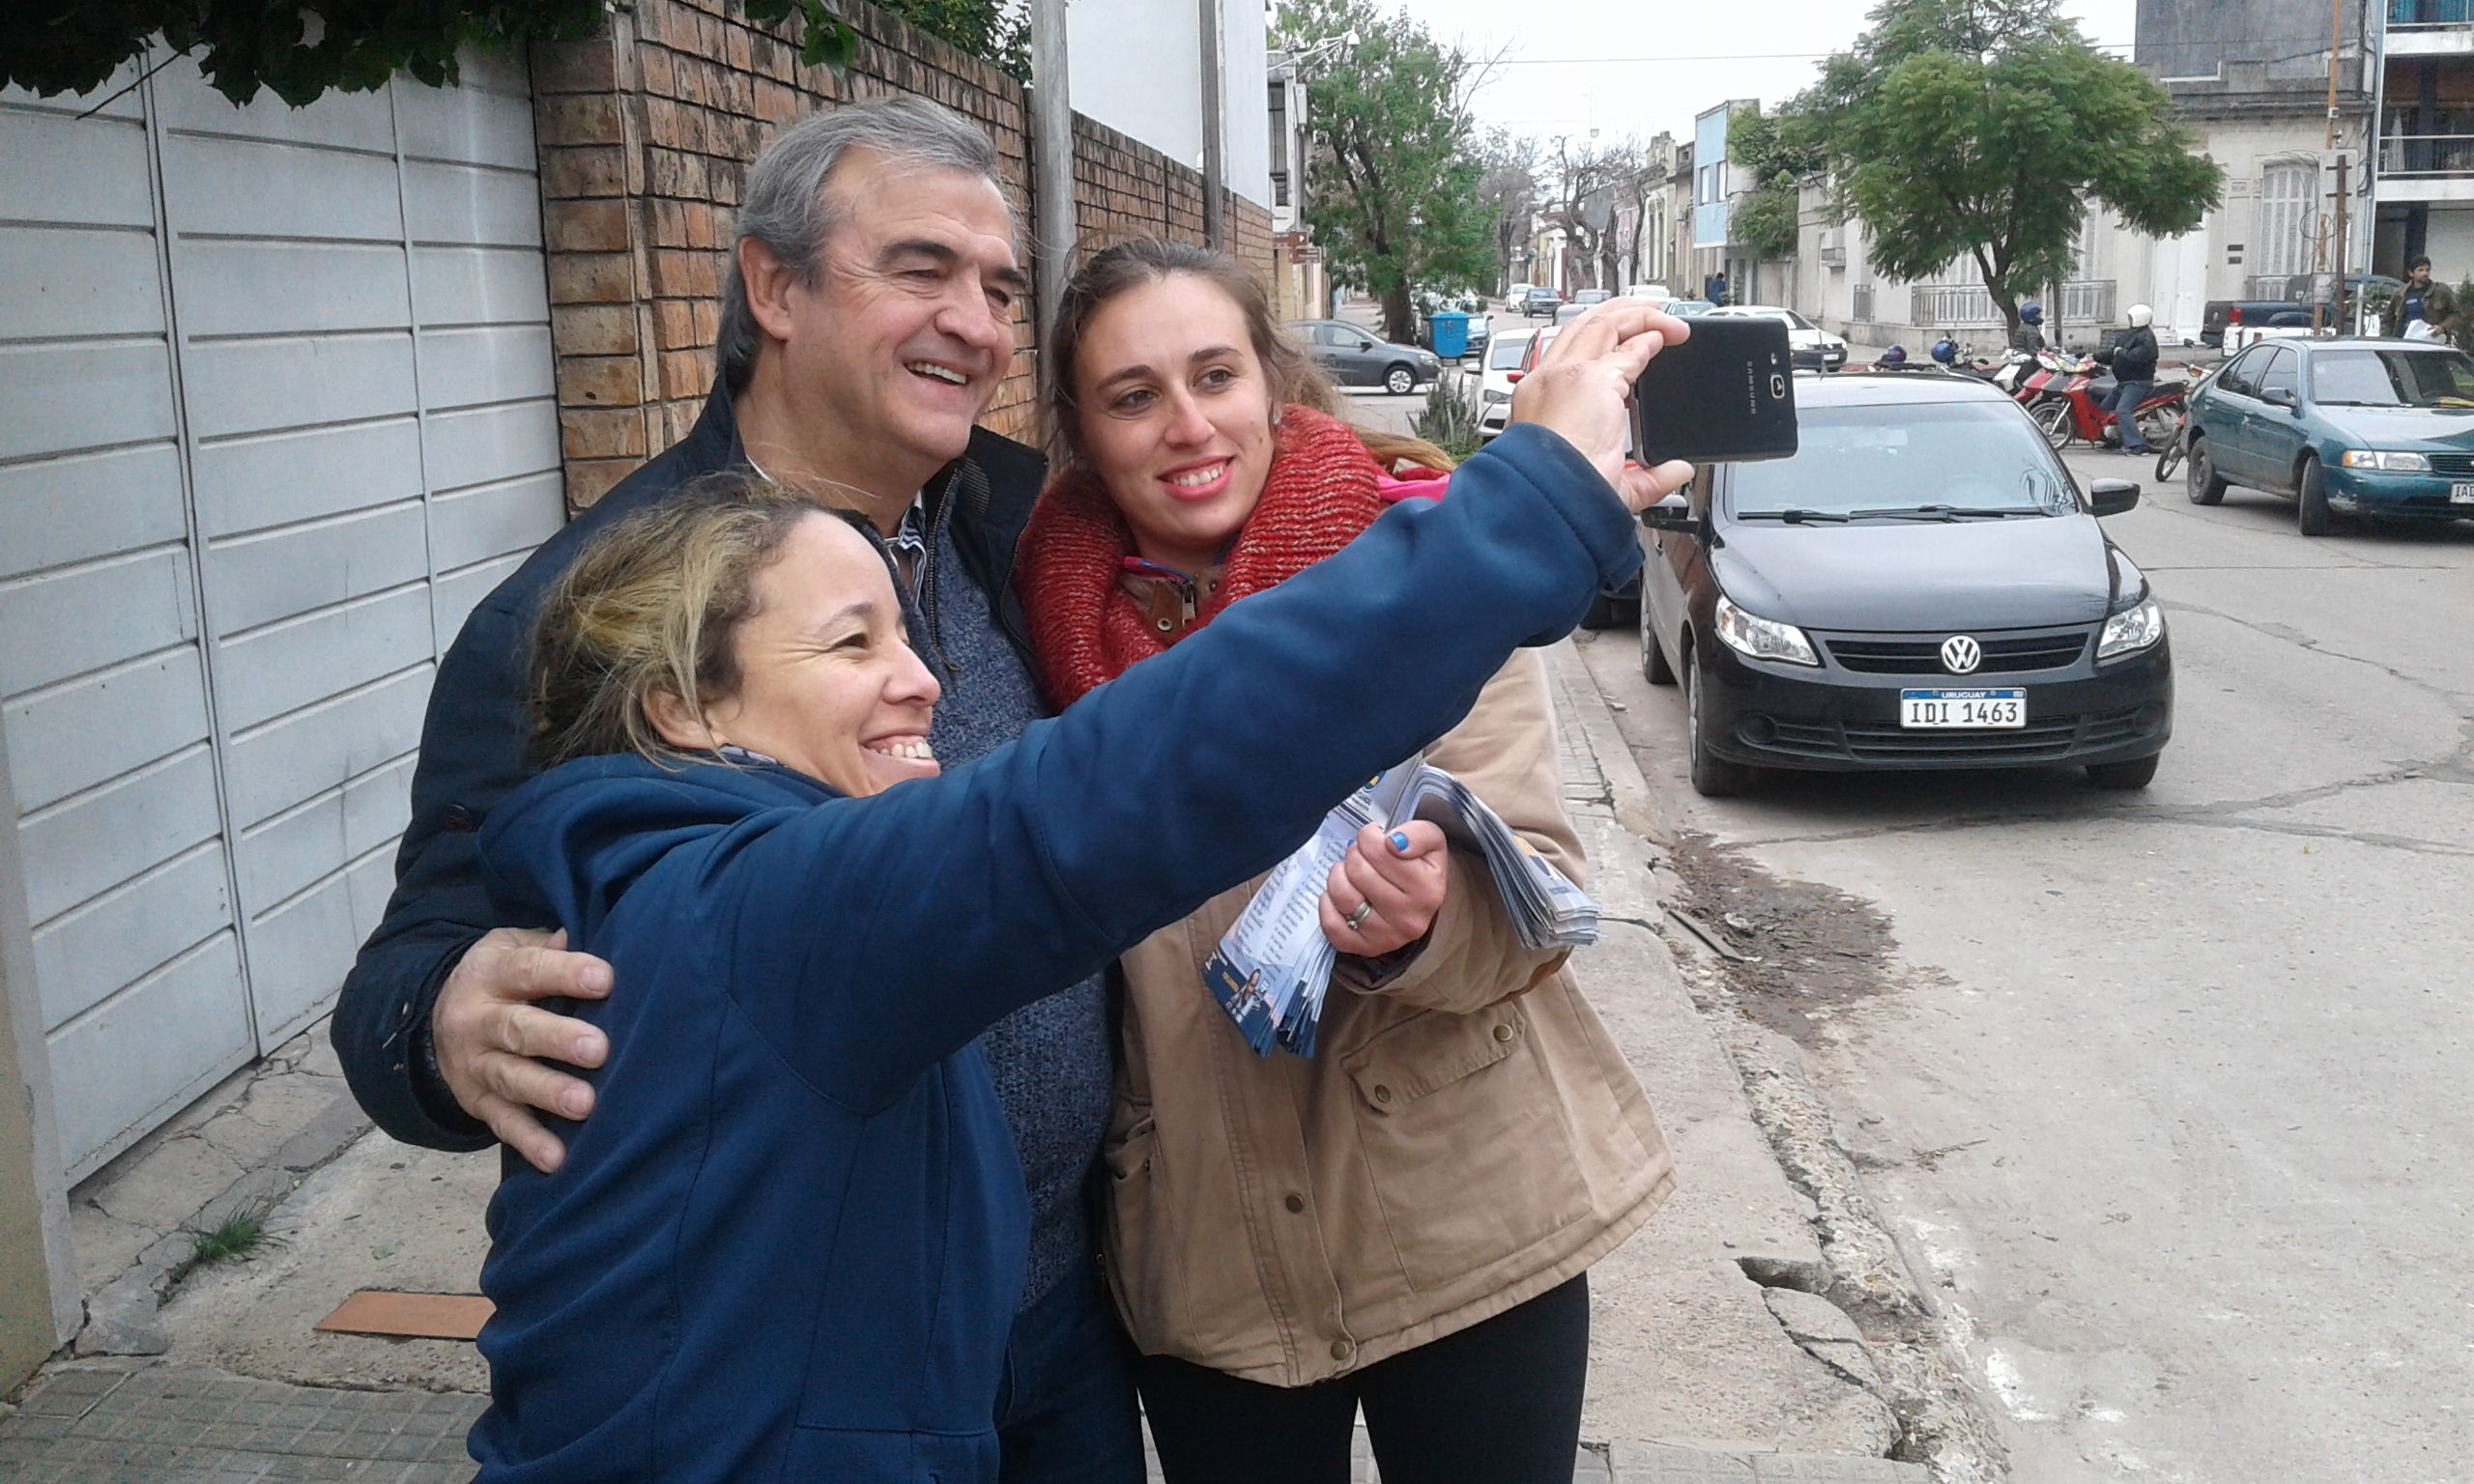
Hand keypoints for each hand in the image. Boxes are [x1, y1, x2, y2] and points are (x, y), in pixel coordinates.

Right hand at [432, 927, 612, 1173]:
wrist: (433, 1019)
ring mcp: (475, 1065)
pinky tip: (556, 1159)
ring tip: (585, 1105)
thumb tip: (579, 935)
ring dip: (548, 1093)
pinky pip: (503, 1124)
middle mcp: (477, 1019)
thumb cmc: (502, 977)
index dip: (566, 974)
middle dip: (558, 1040)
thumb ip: (546, 945)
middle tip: (599, 1049)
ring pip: (511, 1079)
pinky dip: (529, 1142)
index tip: (605, 979)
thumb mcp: (512, 947)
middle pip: (518, 1029)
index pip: (528, 971)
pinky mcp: (477, 1102)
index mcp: (491, 973)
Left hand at [1320, 823, 1448, 956]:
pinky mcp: (1364, 948)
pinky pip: (1332, 925)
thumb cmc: (1420, 868)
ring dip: (1338, 875)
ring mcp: (1385, 936)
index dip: (1370, 836)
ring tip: (1348, 872)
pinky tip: (1338, 895)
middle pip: (1358, 870)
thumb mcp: (1432, 843)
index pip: (1380, 849)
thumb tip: (1394, 842)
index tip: (1375, 838)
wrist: (1420, 903)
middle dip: (1354, 854)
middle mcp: (1408, 918)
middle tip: (1361, 855)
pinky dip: (1328, 905)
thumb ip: (1419, 834)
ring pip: (1342, 895)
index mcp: (1428, 890)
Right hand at [1510, 300, 1695, 512]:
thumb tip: (1676, 471)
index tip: (1628, 346)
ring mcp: (1568, 376)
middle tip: (1643, 313)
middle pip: (1582, 328)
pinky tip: (1668, 335)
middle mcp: (1548, 381)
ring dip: (1636, 315)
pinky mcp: (1592, 378)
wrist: (1548, 499)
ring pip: (1601, 324)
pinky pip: (1627, 344)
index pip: (1570, 357)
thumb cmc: (1562, 493)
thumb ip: (1645, 475)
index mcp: (1539, 403)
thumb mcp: (1609, 480)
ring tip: (1663, 317)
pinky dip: (1650, 333)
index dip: (1602, 345)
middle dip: (1616, 315)